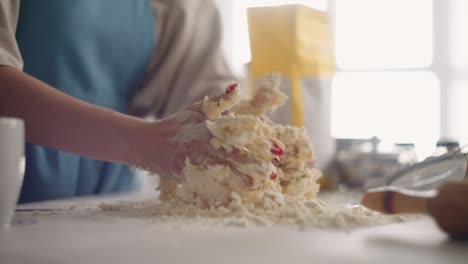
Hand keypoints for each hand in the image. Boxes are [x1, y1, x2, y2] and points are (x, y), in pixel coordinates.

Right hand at [130, 84, 260, 183]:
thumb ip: (220, 102)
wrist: (148, 144)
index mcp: (207, 127)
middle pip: (234, 156)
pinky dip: (223, 189)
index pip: (238, 134)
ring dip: (242, 180)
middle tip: (273, 173)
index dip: (258, 142)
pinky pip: (209, 185)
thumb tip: (237, 88)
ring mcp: (196, 163)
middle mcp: (203, 146)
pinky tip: (237, 194)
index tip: (277, 149)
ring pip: (223, 173)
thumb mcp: (197, 109)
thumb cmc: (177, 124)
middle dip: (255, 165)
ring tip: (259, 186)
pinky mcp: (189, 177)